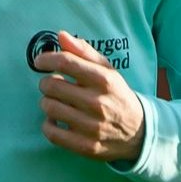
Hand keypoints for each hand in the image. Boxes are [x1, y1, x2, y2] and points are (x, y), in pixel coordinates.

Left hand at [34, 33, 147, 162]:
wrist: (139, 133)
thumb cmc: (117, 96)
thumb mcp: (108, 71)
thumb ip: (84, 52)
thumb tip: (61, 36)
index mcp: (104, 80)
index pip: (65, 62)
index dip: (46, 59)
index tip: (40, 62)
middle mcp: (98, 103)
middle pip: (51, 85)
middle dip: (47, 82)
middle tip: (54, 85)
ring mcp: (91, 126)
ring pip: (48, 107)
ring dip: (48, 102)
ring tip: (58, 103)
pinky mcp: (85, 145)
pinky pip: (51, 132)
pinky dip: (48, 124)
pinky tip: (56, 120)